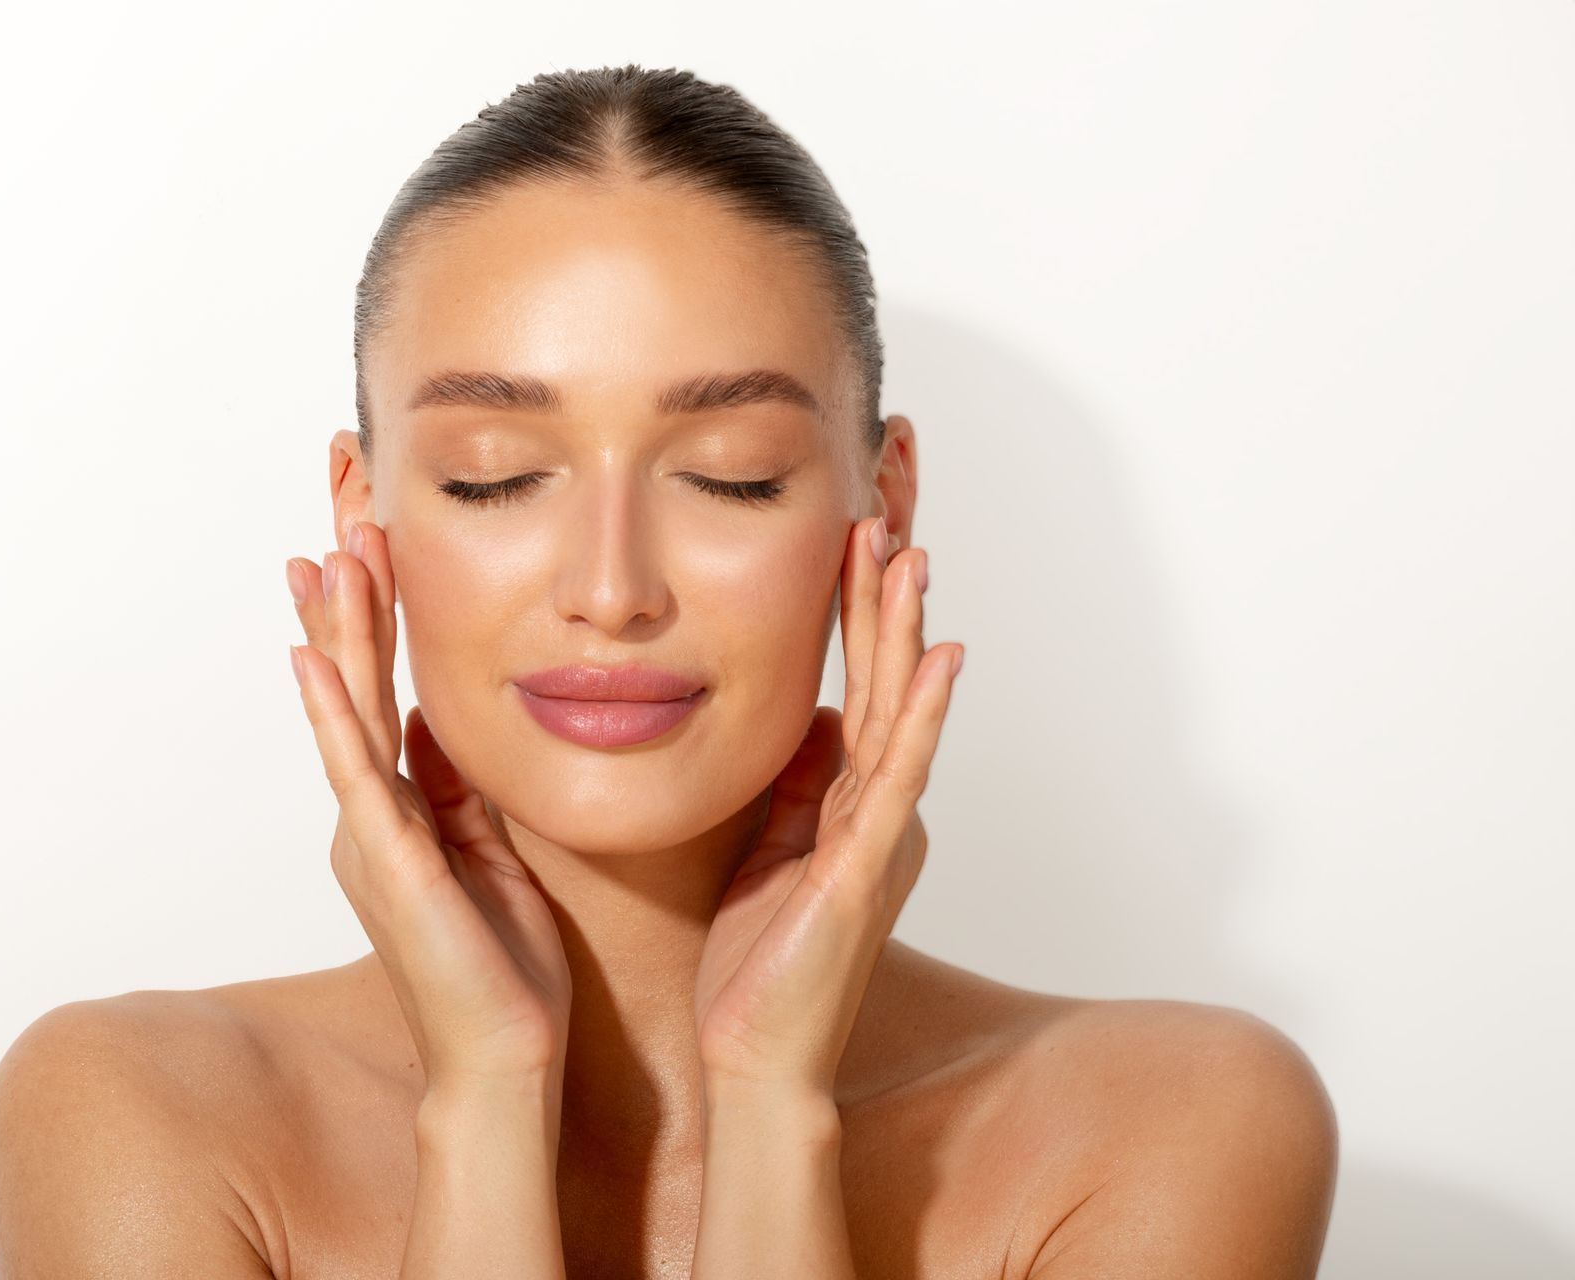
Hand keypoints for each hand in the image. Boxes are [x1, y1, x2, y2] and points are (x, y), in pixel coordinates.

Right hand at [288, 520, 571, 1090]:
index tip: (366, 538)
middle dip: (347, 597)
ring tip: (328, 553)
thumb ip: (460, 790)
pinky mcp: (388, 863)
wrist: (504, 1060)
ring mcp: (372, 837)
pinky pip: (357, 774)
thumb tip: (442, 725)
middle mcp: (372, 815)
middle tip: (339, 512)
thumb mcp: (491, 851)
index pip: (381, 689)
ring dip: (338, 632)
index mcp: (400, 811)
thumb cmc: (506, 967)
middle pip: (352, 683)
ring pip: (346, 712)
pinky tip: (312, 660)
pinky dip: (331, 714)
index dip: (372, 614)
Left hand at [692, 516, 961, 1095]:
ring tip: (910, 555)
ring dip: (902, 632)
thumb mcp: (765, 848)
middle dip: (881, 598)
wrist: (754, 1059)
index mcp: (848, 805)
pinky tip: (937, 657)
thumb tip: (807, 718)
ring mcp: (876, 836)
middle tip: (883, 515)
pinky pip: (895, 777)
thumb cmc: (753, 966)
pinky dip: (919, 715)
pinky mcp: (865, 867)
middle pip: (881, 682)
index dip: (854, 615)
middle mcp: (874, 810)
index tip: (851, 538)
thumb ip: (792, 785)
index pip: (854, 687)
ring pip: (895, 712)